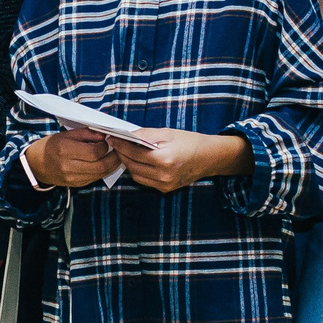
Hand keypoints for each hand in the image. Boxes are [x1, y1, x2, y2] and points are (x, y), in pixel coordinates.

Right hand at [25, 129, 121, 188]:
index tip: (107, 140)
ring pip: (100, 174)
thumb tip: (105, 135)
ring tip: (116, 155)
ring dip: (112, 165)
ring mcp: (73, 178)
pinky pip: (95, 178)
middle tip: (119, 149)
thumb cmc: (53, 145)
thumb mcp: (67, 134)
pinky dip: (104, 171)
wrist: (38, 164)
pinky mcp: (76, 185)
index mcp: (65, 150)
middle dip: (114, 157)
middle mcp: (68, 166)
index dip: (105, 146)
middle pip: (101, 165)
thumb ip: (87, 133)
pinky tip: (106, 163)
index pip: (94, 152)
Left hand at [120, 130, 252, 192]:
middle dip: (122, 153)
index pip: (134, 152)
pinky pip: (145, 180)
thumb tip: (126, 135)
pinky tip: (137, 161)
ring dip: (128, 163)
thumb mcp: (167, 133)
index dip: (121, 144)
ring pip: (136, 175)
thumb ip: (145, 135)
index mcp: (165, 159)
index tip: (112, 137)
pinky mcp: (165, 189)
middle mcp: (163, 175)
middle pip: (133, 165)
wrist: (209, 158)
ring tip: (124, 151)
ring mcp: (164, 184)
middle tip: (115, 143)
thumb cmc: (190, 142)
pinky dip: (138, 171)